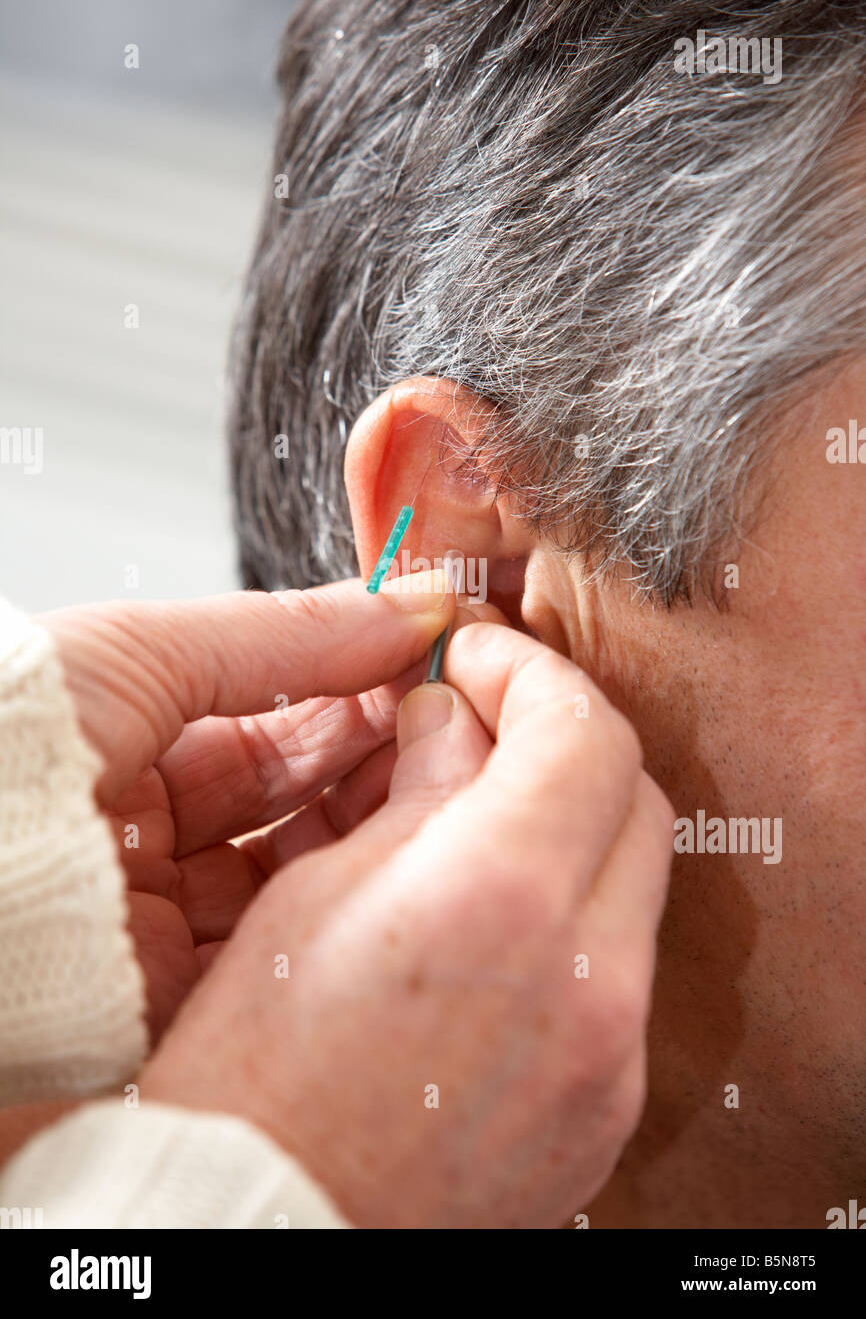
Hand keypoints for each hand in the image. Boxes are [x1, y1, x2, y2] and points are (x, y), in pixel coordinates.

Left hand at [38, 574, 455, 1041]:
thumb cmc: (5, 741)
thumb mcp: (145, 651)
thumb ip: (284, 635)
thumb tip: (401, 603)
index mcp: (123, 747)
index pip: (269, 724)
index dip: (353, 695)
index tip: (431, 667)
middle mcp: (140, 838)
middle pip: (289, 806)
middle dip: (373, 765)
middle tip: (455, 728)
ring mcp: (152, 921)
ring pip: (290, 885)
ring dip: (364, 839)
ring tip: (439, 792)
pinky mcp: (161, 1001)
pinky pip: (266, 963)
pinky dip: (331, 922)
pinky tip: (387, 875)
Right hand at [142, 620, 674, 1227]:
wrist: (271, 1234)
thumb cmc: (254, 1089)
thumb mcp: (309, 898)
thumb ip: (413, 792)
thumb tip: (453, 720)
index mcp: (500, 900)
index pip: (581, 731)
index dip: (529, 671)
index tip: (479, 658)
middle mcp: (586, 978)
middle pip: (634, 796)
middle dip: (563, 740)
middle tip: (483, 725)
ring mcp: (612, 1052)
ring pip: (634, 884)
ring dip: (572, 829)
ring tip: (476, 823)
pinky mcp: (609, 1105)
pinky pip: (620, 971)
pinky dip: (572, 918)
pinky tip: (493, 919)